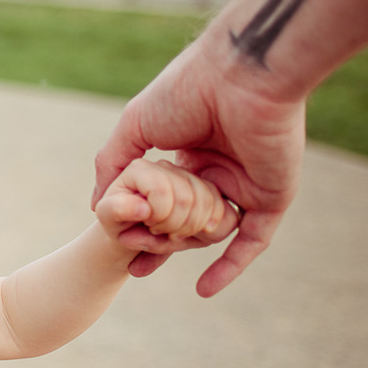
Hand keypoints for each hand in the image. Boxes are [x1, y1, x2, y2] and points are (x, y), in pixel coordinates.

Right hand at [92, 41, 304, 295]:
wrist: (241, 78)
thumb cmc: (186, 92)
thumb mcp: (134, 127)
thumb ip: (112, 164)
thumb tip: (96, 204)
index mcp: (192, 151)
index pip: (166, 195)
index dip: (142, 218)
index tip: (117, 240)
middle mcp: (218, 169)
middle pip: (187, 218)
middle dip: (158, 245)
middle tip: (129, 267)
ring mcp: (245, 184)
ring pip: (212, 231)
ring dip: (183, 255)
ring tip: (144, 272)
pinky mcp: (271, 198)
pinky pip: (251, 240)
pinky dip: (230, 265)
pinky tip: (204, 289)